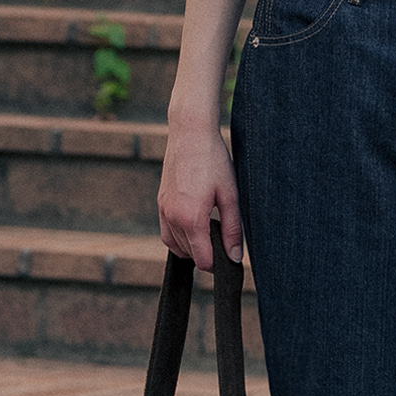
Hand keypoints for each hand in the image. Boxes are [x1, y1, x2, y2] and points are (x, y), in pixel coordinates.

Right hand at [158, 123, 243, 272]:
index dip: (218, 263)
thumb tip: (235, 257)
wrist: (190, 132)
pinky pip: (167, 233)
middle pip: (190, 254)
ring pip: (176, 246)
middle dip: (207, 252)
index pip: (202, 259)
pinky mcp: (160, 203)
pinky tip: (195, 226)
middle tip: (224, 235)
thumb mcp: (230, 196)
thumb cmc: (213, 160)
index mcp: (190, 218)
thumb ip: (232, 230)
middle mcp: (172, 217)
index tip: (229, 255)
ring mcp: (163, 210)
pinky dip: (180, 238)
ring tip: (211, 230)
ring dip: (193, 246)